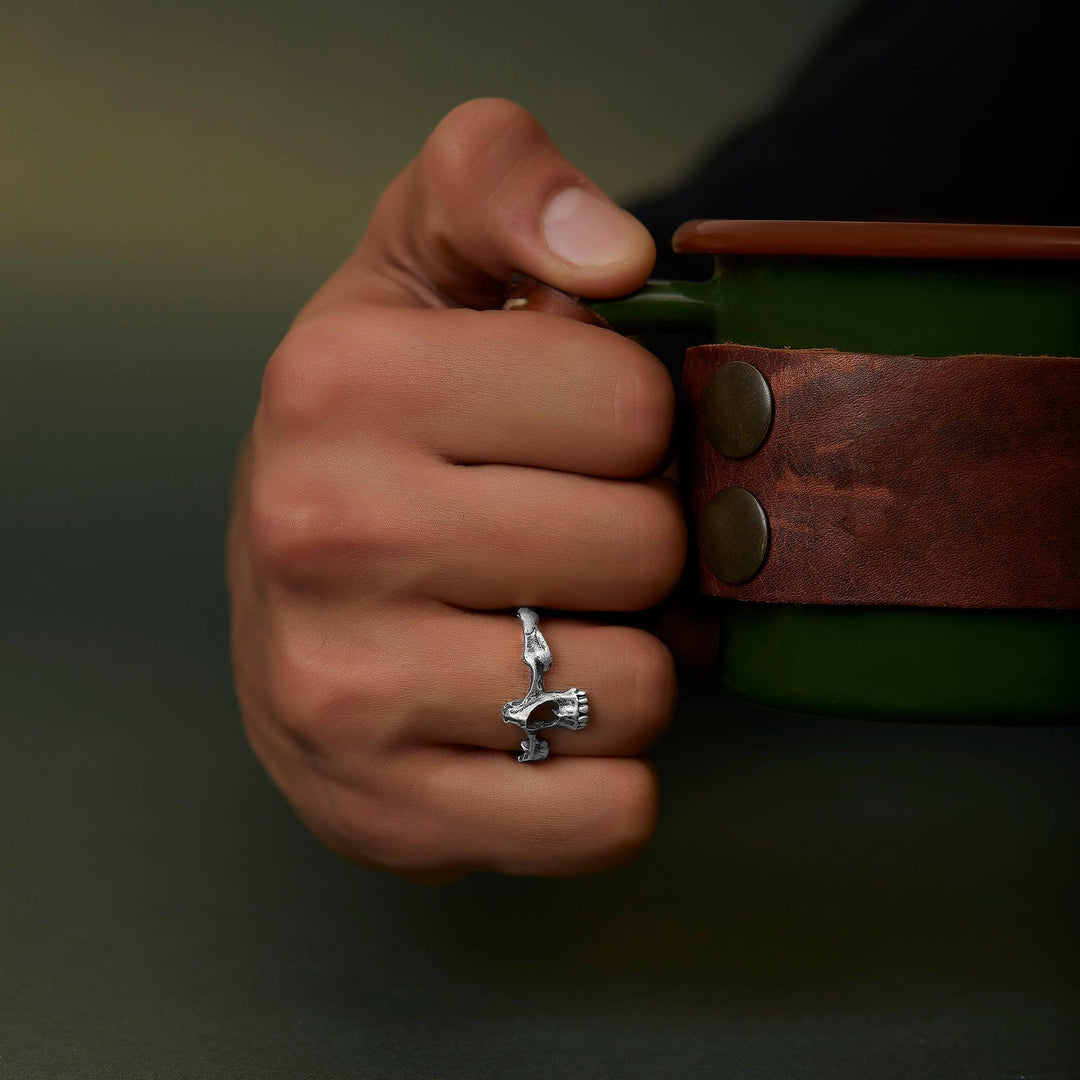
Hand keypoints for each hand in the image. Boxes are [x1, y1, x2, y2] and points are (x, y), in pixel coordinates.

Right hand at [227, 98, 684, 881]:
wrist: (288, 586)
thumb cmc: (380, 421)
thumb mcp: (420, 260)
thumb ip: (505, 184)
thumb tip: (611, 255)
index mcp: (339, 382)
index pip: (634, 407)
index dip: (632, 423)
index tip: (568, 438)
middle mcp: (318, 535)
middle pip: (645, 549)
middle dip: (634, 544)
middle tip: (562, 541)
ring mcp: (342, 694)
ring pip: (636, 689)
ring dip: (623, 659)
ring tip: (545, 626)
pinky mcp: (385, 814)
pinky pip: (602, 818)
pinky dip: (607, 776)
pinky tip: (543, 724)